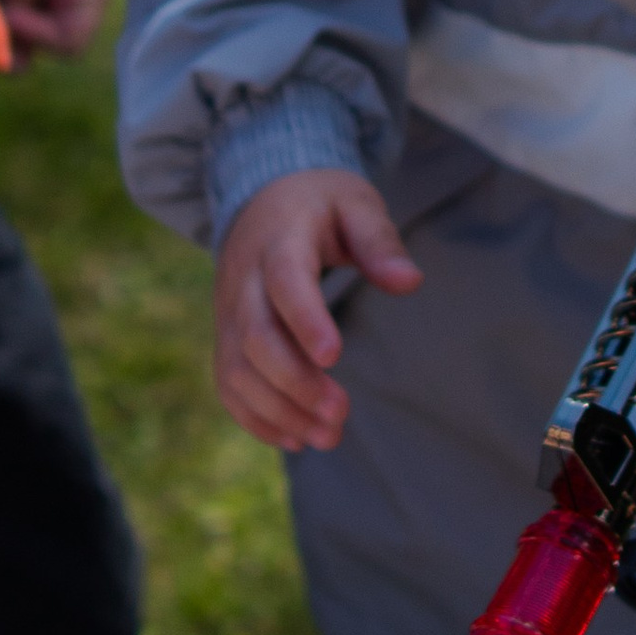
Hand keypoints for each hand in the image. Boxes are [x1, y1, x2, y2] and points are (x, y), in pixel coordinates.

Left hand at [0, 0, 119, 58]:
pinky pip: (35, 6)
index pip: (70, 42)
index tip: (4, 12)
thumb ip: (11, 23)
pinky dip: (13, 1)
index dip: (34, 36)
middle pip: (57, 38)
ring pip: (41, 24)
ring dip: (13, 13)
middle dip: (22, 28)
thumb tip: (8, 68)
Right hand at [212, 166, 422, 451]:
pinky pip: (228, 383)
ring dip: (278, 409)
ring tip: (328, 436)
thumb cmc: (321, 202)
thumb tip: (410, 282)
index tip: (335, 356)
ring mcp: (227, 311)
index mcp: (279, 239)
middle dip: (295, 381)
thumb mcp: (356, 203)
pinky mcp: (225, 336)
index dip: (304, 320)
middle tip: (341, 413)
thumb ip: (380, 241)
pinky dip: (255, 417)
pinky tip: (296, 438)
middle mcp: (243, 279)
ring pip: (237, 369)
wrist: (262, 197)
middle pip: (254, 336)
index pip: (284, 282)